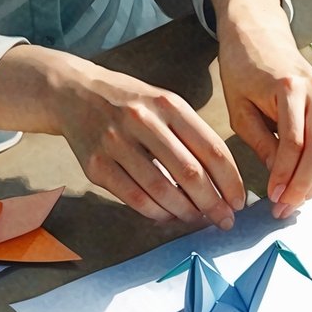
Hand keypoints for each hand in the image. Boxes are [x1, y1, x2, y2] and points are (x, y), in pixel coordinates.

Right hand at [0, 45, 243, 227]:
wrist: (72, 92)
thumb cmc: (130, 103)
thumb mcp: (166, 103)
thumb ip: (194, 136)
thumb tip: (224, 181)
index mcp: (169, 105)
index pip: (213, 150)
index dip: (231, 182)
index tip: (239, 201)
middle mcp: (143, 121)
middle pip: (191, 174)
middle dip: (213, 204)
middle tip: (224, 219)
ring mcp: (116, 143)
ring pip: (163, 190)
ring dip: (187, 212)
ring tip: (199, 219)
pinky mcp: (96, 165)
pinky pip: (135, 198)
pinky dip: (158, 213)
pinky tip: (171, 216)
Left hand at [210, 0, 311, 218]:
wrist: (261, 40)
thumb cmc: (245, 74)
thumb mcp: (239, 110)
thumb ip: (262, 144)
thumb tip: (281, 178)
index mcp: (290, 88)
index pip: (294, 143)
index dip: (285, 176)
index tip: (273, 199)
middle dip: (305, 185)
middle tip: (286, 208)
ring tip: (298, 199)